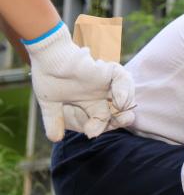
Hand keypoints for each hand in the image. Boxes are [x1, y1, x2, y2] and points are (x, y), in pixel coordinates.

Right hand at [24, 22, 134, 141]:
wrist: (46, 56)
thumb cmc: (47, 75)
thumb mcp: (50, 102)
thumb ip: (53, 120)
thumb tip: (55, 139)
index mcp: (89, 103)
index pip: (102, 120)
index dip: (99, 128)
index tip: (90, 133)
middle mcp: (100, 94)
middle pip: (118, 111)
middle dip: (120, 120)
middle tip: (118, 123)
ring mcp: (106, 83)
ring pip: (126, 97)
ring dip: (126, 107)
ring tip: (122, 114)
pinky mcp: (107, 70)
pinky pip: (123, 79)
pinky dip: (124, 90)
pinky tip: (119, 101)